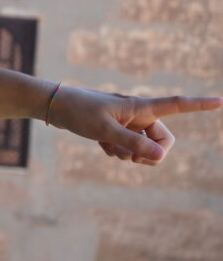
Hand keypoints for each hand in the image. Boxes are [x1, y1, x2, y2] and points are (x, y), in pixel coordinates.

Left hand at [48, 86, 221, 164]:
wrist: (55, 106)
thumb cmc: (79, 112)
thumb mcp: (105, 131)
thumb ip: (133, 144)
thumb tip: (161, 157)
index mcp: (140, 107)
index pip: (176, 104)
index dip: (199, 104)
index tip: (221, 101)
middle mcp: (138, 114)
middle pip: (162, 140)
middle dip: (150, 154)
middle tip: (130, 159)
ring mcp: (127, 123)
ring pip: (143, 147)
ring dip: (129, 153)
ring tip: (108, 147)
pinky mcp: (116, 130)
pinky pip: (127, 148)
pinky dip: (117, 151)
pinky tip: (101, 145)